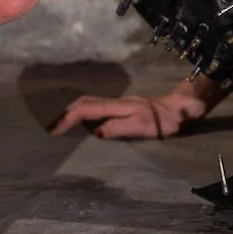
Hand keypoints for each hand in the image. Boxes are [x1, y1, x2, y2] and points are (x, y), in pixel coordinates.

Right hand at [49, 87, 209, 139]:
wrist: (181, 109)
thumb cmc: (164, 121)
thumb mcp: (143, 128)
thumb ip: (119, 128)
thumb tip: (96, 132)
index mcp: (118, 106)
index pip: (86, 110)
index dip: (68, 119)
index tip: (54, 130)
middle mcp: (116, 101)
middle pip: (84, 102)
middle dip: (65, 112)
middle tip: (51, 126)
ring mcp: (120, 102)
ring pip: (90, 102)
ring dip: (74, 110)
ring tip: (61, 123)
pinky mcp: (125, 105)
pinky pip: (98, 106)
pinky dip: (84, 111)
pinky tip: (84, 120)